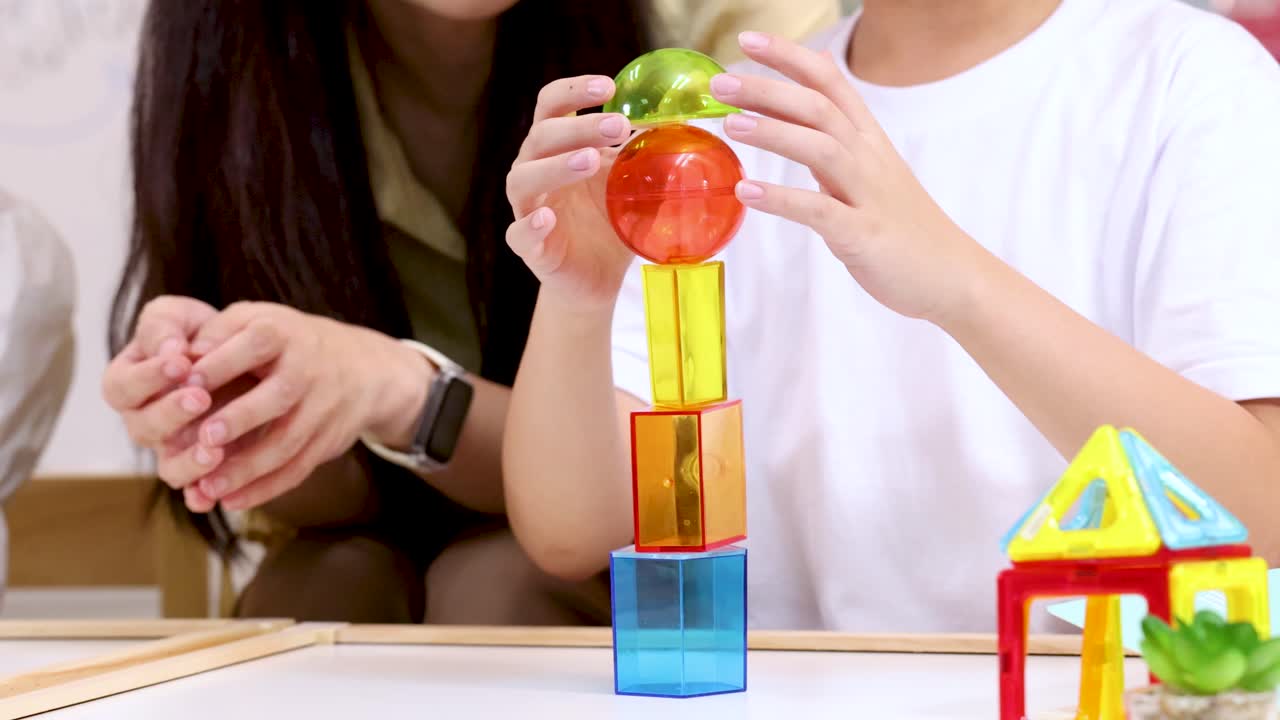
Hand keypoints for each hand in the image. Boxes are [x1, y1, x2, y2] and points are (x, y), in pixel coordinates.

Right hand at [103, 296, 224, 497]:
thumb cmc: (200, 333)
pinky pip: (194, 491)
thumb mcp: (178, 317)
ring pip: (169, 466)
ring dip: (189, 461)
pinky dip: (201, 496)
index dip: (148, 377)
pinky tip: (214, 495)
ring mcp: (170, 449)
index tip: (181, 362)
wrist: (244, 357)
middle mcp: (143, 421)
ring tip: (215, 449)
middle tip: (201, 397)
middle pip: (144, 427)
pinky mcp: (200, 468)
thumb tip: (168, 350)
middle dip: (172, 413)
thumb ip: (164, 327)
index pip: (122, 386)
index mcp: (128, 384)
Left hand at [178, 302, 431, 511]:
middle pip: (278, 397)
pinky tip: (233, 501)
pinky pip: (298, 469)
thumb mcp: (258, 319)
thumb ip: (218, 332)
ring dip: (248, 468)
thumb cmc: (288, 343)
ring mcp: (321, 408)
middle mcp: (308, 369)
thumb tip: (181, 358)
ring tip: (208, 487)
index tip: (184, 383)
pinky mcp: (327, 441)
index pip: (254, 345)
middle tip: (205, 439)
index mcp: (284, 333)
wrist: (360, 368)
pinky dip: (266, 489)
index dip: (219, 365)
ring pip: (287, 442)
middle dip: (242, 418)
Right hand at [505, 75, 637, 309]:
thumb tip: (680, 124)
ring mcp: (527, 208)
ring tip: (591, 160)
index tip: (609, 86)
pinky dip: (531, 225)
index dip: (574, 90)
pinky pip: (519, 233)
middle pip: (541, 136)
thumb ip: (646, 156)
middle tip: (619, 125)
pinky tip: (547, 218)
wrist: (597, 278)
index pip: (552, 105)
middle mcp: (534, 170)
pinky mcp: (529, 247)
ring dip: (556, 165)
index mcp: (557, 147)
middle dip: (580, 127)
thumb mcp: (633, 183)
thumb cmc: (610, 221)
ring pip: (523, 179)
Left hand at [711, 32, 993, 325]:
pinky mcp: (863, 235)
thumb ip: (838, 131)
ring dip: (774, 132)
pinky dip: (783, 199)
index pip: (830, 82)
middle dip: (769, 89)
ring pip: (822, 148)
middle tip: (720, 82)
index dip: (790, 57)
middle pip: (820, 108)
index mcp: (868, 140)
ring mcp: (868, 196)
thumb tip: (813, 85)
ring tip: (730, 124)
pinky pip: (820, 211)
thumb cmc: (904, 225)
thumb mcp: (872, 169)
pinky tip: (748, 192)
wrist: (952, 275)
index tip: (748, 40)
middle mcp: (869, 159)